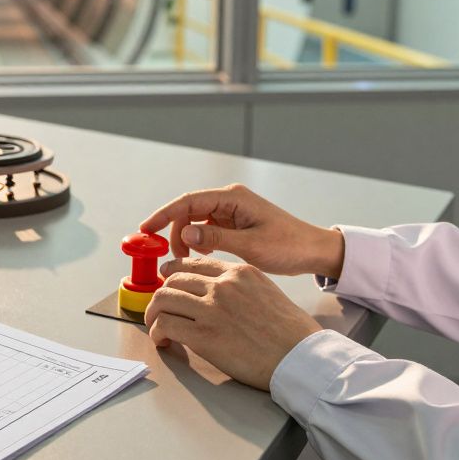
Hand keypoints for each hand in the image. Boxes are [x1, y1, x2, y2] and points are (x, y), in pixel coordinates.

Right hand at [140, 184, 344, 277]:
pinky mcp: (235, 222)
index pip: (188, 202)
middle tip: (172, 258)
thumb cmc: (288, 246)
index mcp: (233, 198)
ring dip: (187, 239)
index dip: (164, 215)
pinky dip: (199, 242)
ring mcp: (232, 211)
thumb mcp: (250, 246)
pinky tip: (201, 257)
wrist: (312, 251)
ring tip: (187, 261)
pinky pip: (207, 228)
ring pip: (196, 221)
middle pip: (189, 211)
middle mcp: (230, 200)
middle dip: (175, 232)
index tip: (146, 229)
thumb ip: (216, 239)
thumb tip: (185, 235)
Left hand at [144, 257, 322, 389]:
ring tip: (157, 326)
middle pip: (173, 279)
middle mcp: (222, 285)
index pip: (194, 264)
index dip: (174, 272)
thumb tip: (215, 294)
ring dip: (154, 313)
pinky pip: (166, 325)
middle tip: (159, 308)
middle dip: (161, 294)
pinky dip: (158, 332)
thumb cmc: (290, 331)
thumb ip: (239, 287)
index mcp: (238, 272)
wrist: (300, 355)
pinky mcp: (203, 336)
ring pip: (163, 299)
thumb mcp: (266, 291)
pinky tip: (163, 340)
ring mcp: (211, 309)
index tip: (167, 279)